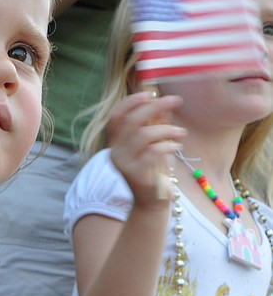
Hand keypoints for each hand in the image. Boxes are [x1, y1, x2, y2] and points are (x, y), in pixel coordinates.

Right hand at [107, 92, 184, 208]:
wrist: (151, 202)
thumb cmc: (153, 170)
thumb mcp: (153, 143)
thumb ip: (154, 124)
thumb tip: (163, 103)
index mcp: (116, 143)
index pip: (115, 117)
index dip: (130, 102)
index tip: (150, 94)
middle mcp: (115, 153)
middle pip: (131, 121)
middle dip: (155, 107)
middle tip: (175, 101)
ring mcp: (124, 165)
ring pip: (143, 135)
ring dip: (166, 129)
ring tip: (180, 133)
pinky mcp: (136, 175)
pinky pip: (153, 151)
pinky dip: (168, 145)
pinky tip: (176, 146)